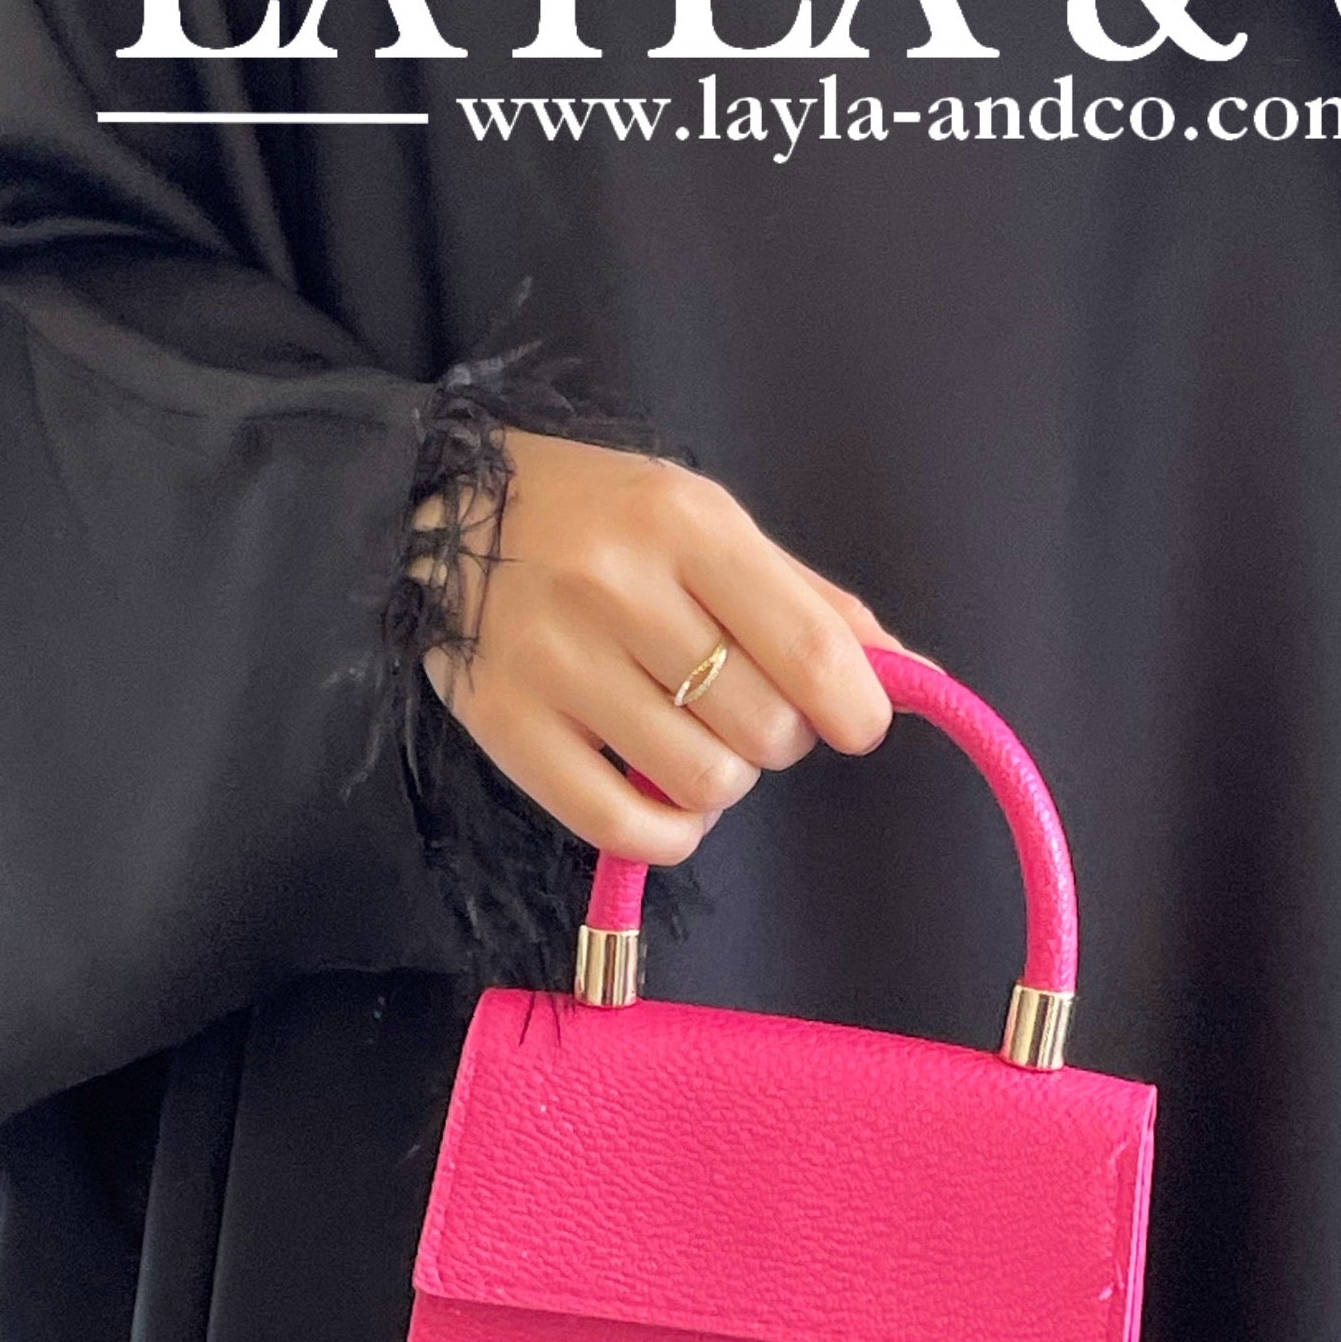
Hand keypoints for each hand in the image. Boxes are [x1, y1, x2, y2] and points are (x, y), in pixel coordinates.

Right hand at [413, 429, 897, 858]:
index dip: (858, 709)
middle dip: (779, 735)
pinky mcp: (504, 727)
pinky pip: (623, 826)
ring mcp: (554, 662)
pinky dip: (670, 831)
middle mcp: (616, 589)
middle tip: (742, 706)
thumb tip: (908, 673)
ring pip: (704, 783)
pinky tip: (666, 797)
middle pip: (764, 728)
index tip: (858, 724)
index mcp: (684, 524)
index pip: (810, 648)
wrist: (433, 510)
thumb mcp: (704, 520)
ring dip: (722, 779)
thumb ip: (804, 599)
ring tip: (690, 736)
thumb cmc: (595, 515)